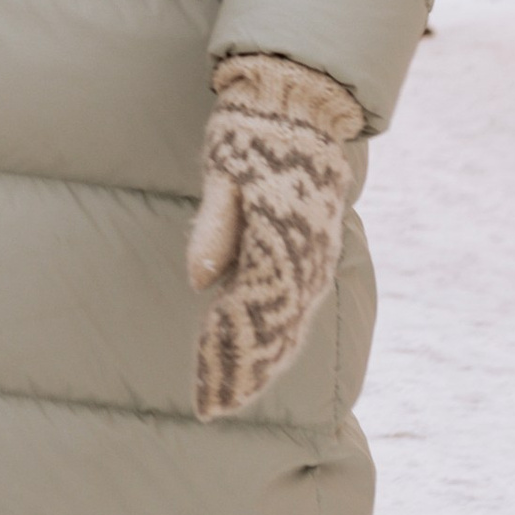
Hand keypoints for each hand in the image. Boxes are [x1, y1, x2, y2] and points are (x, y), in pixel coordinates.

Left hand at [186, 53, 363, 415]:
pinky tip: (264, 355)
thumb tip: (197, 281)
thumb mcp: (223, 172)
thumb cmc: (250, 135)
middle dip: (243, 374)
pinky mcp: (317, 252)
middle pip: (275, 333)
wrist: (298, 105)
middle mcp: (306, 259)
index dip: (223, 357)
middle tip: (212, 409)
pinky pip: (299, 307)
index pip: (248, 316)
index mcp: (280, 241)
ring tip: (235, 394)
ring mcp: (316, 258)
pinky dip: (280, 338)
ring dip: (263, 363)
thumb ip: (215, 227)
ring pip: (291, 325)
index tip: (202, 391)